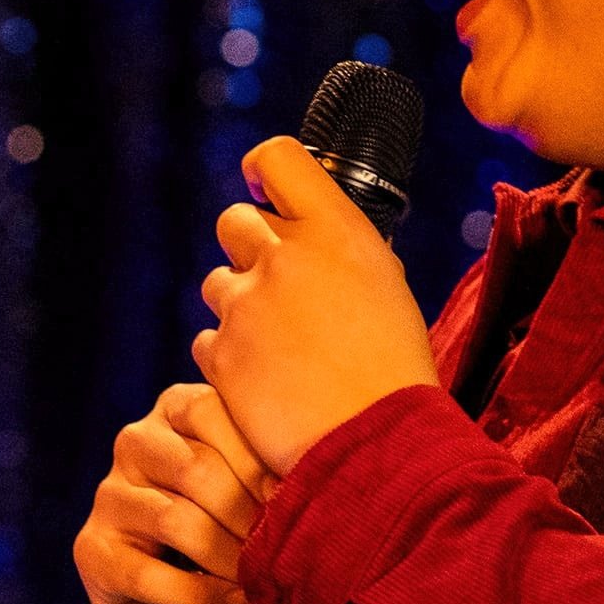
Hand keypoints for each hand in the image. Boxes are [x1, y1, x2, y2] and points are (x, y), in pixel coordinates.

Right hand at [74, 383, 283, 603]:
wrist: (171, 590)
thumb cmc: (228, 520)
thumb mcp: (247, 478)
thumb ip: (268, 461)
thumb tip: (321, 475)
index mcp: (174, 409)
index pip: (211, 411)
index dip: (256, 456)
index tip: (295, 494)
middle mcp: (135, 442)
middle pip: (195, 468)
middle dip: (247, 514)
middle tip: (283, 546)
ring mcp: (108, 495)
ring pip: (173, 520)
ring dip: (227, 556)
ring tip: (261, 577)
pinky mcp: (92, 549)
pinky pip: (148, 574)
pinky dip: (201, 594)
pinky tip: (235, 600)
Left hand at [192, 136, 440, 476]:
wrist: (381, 445)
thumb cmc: (394, 370)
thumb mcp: (386, 287)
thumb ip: (339, 250)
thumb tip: (311, 234)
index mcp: (337, 230)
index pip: (278, 157)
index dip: (263, 171)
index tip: (264, 190)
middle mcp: (286, 255)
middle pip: (235, 220)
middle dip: (250, 249)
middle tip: (279, 287)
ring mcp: (247, 304)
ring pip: (217, 282)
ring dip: (240, 306)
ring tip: (282, 347)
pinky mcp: (223, 352)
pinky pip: (209, 337)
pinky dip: (230, 356)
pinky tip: (267, 380)